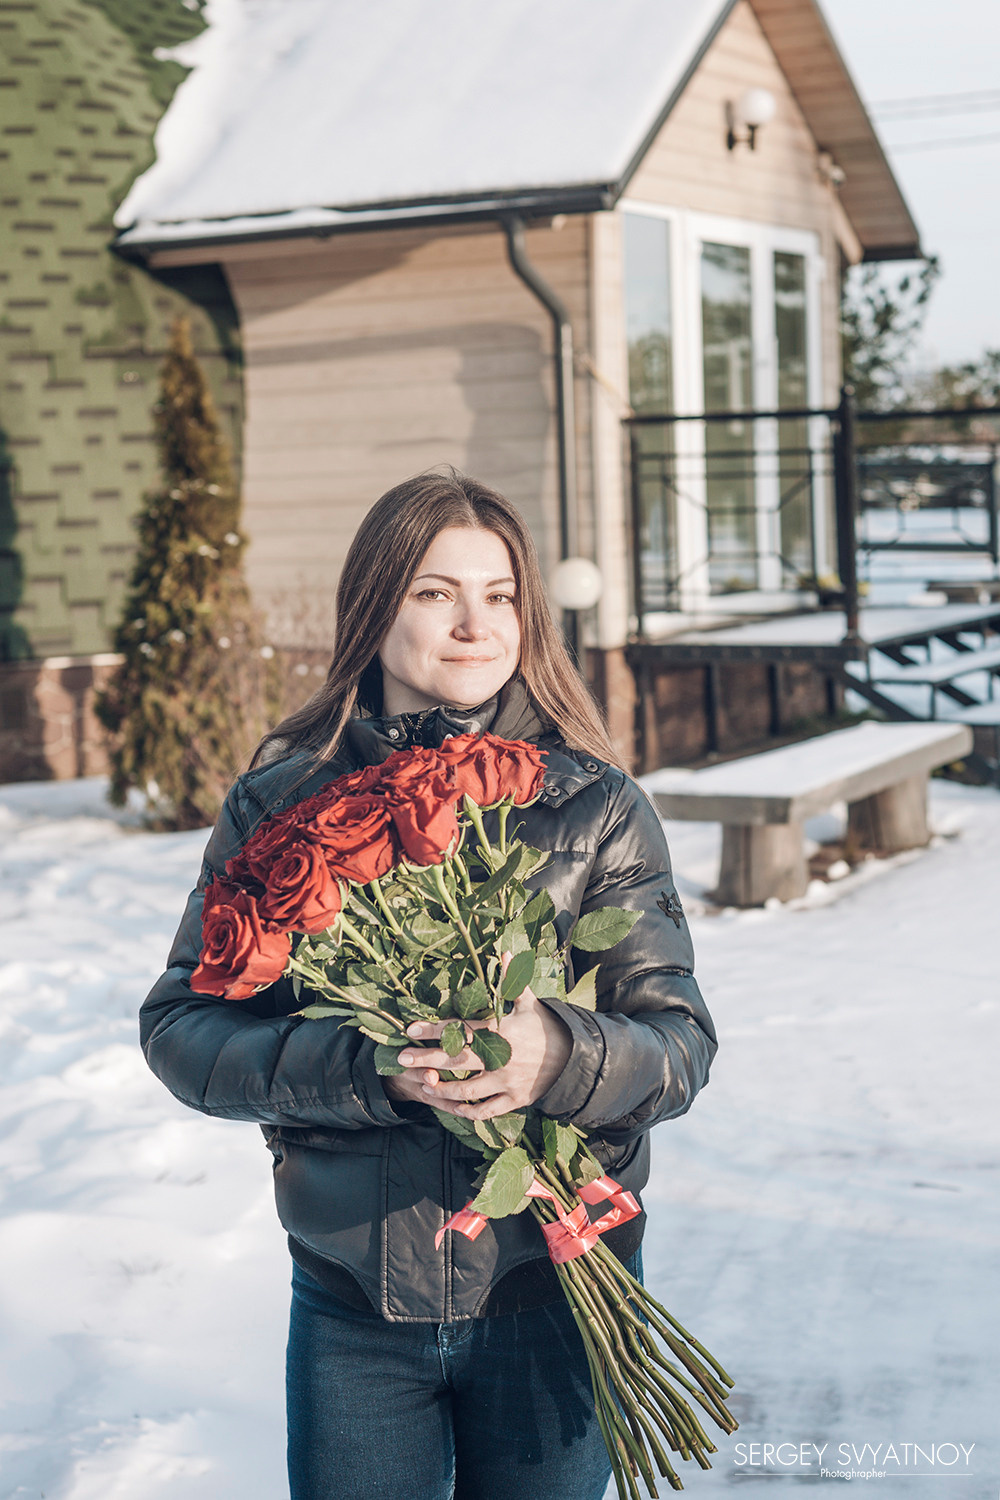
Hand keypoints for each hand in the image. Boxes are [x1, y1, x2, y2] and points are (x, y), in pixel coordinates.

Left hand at [382, 955, 571, 1119]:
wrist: (574, 1057)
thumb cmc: (545, 1026)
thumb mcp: (530, 1001)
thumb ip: (512, 981)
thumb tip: (505, 953)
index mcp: (501, 1030)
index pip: (460, 1029)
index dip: (433, 1029)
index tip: (410, 1029)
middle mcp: (500, 1057)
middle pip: (456, 1060)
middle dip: (426, 1060)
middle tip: (401, 1059)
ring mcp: (507, 1080)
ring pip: (467, 1089)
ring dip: (442, 1088)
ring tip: (424, 1086)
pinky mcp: (515, 1099)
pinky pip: (487, 1110)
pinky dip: (468, 1111)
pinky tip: (453, 1108)